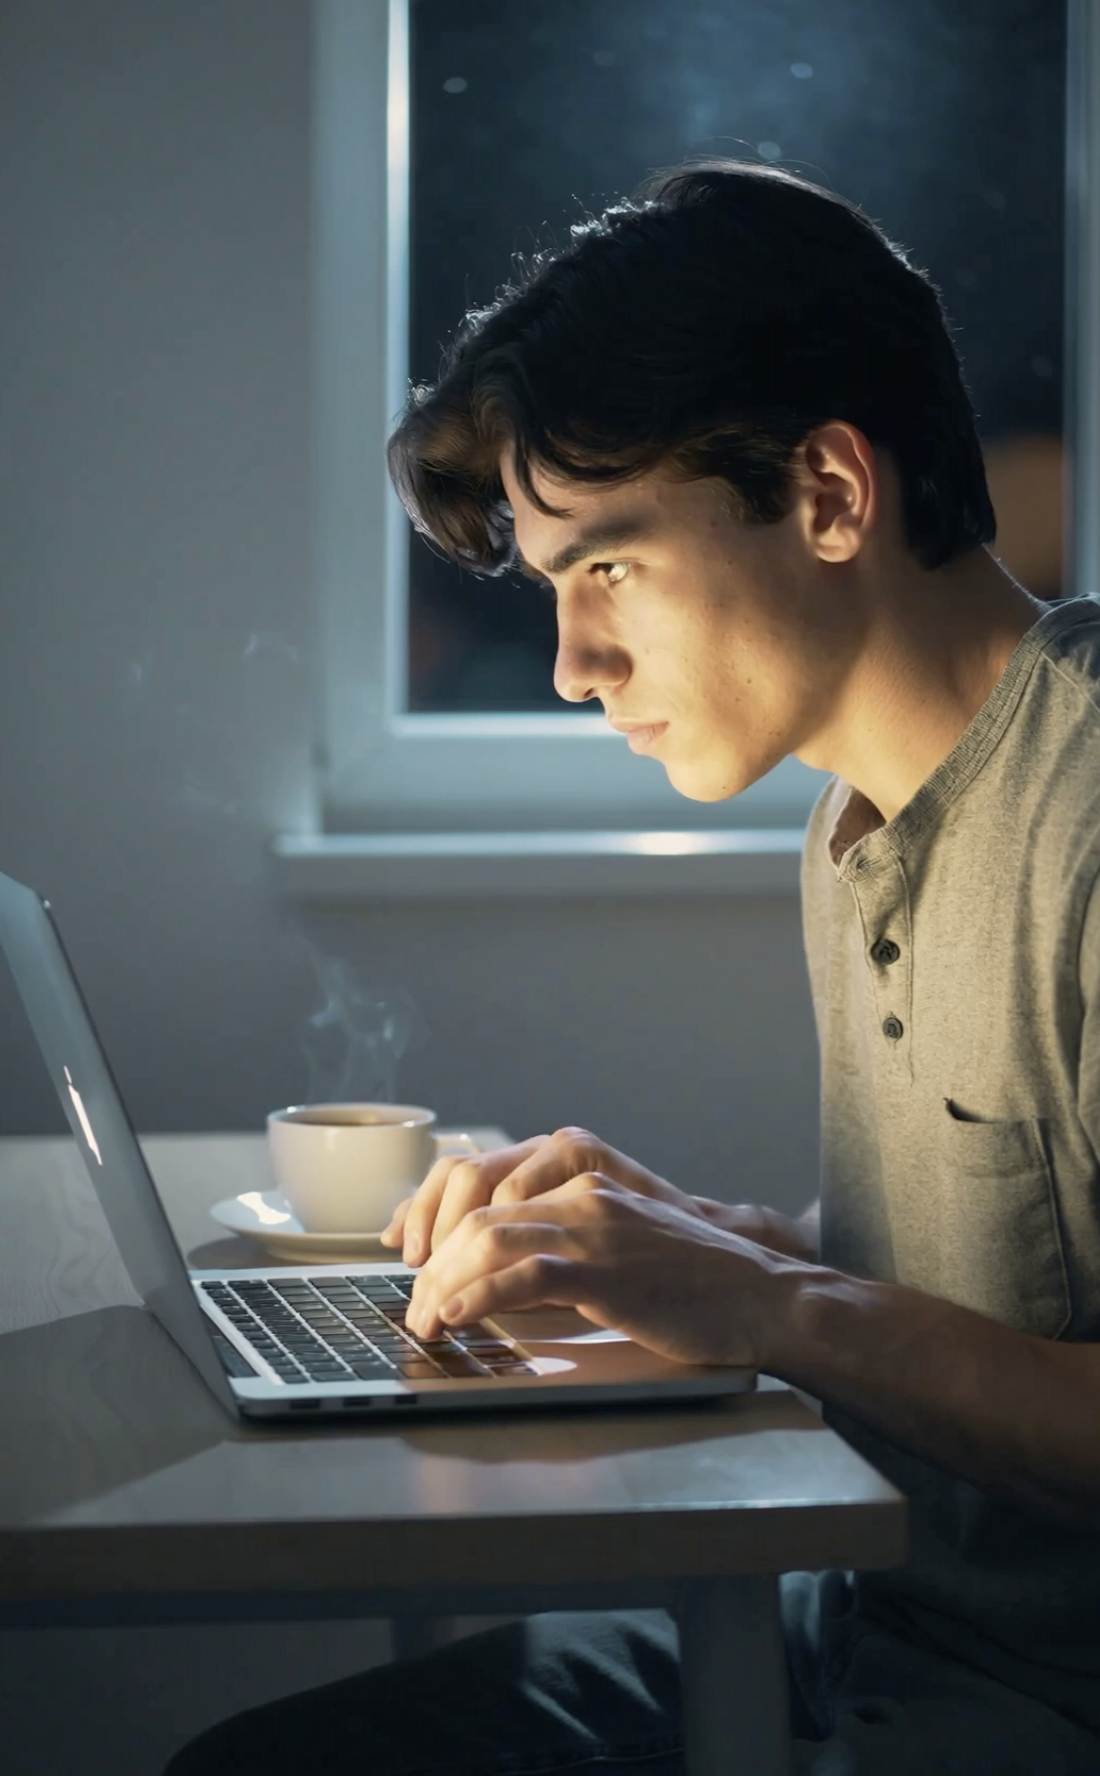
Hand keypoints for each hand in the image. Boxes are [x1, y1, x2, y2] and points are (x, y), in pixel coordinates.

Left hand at [403, 1173, 799, 1370]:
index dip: (431, 1211)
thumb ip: (563, 1245)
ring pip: (489, 1238)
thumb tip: (496, 1278)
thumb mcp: (620, 1246)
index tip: (405, 1249)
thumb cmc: (694, 1283)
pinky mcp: (605, 1268)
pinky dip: (479, 1296)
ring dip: (444, 1283)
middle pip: (475, 1210)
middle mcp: (581, 1193)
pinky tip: (457, 1319)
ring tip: (425, 1320)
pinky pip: (523, 1274)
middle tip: (412, 1305)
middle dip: (431, 1260)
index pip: (481, 1181)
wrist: (763, 1295)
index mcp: (580, 1180)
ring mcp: (593, 1227)